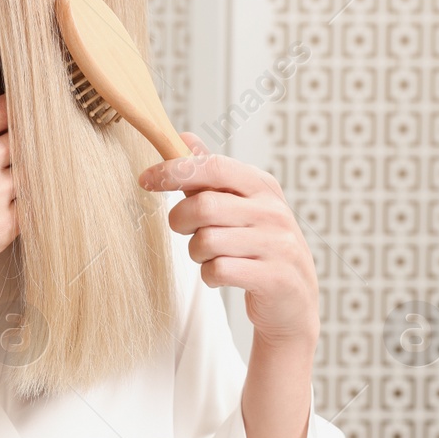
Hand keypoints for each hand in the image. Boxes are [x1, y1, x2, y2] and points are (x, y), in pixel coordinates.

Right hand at [0, 94, 16, 319]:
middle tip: (24, 147)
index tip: (21, 114)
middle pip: (24, 136)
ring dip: (25, 173)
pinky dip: (26, 202)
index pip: (1, 109)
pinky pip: (30, 205)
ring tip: (12, 179)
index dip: (14, 110)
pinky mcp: (3, 228)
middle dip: (24, 140)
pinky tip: (11, 204)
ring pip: (31, 171)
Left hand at [137, 133, 319, 350]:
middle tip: (183, 230)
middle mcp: (273, 212)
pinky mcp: (274, 277)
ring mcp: (277, 245)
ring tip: (210, 256)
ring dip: (196, 253)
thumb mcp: (240, 204)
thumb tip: (183, 137)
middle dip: (180, 221)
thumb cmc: (256, 246)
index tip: (145, 180)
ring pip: (207, 241)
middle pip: (204, 205)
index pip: (213, 166)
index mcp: (263, 186)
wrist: (293, 301)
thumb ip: (211, 173)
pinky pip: (219, 270)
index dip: (173, 171)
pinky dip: (209, 275)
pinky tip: (220, 275)